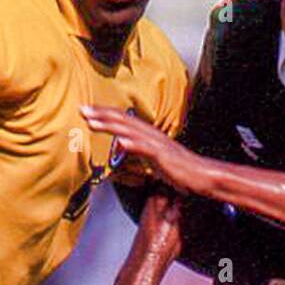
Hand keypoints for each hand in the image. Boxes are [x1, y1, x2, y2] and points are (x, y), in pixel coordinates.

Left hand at [82, 106, 210, 195]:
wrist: (202, 176)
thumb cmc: (180, 170)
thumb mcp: (154, 159)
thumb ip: (139, 151)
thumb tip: (124, 146)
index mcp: (148, 135)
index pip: (123, 120)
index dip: (105, 115)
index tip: (87, 111)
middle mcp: (151, 135)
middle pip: (123, 120)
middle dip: (102, 114)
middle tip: (82, 109)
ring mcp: (157, 144)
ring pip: (130, 131)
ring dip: (111, 125)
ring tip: (93, 121)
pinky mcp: (163, 156)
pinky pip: (146, 149)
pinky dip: (133, 144)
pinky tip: (120, 141)